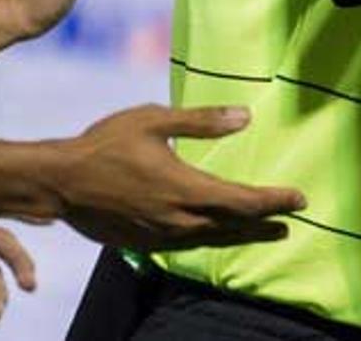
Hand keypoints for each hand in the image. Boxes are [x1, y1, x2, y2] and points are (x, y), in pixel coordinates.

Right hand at [53, 104, 306, 251]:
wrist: (60, 182)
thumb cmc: (106, 144)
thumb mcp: (154, 120)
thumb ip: (201, 121)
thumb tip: (245, 117)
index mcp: (186, 189)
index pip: (243, 201)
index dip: (275, 201)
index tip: (300, 199)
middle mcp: (178, 219)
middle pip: (233, 226)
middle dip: (264, 223)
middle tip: (290, 222)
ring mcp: (161, 235)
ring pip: (211, 239)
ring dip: (240, 235)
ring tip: (263, 230)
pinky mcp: (145, 242)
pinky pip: (187, 244)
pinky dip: (210, 239)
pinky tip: (213, 234)